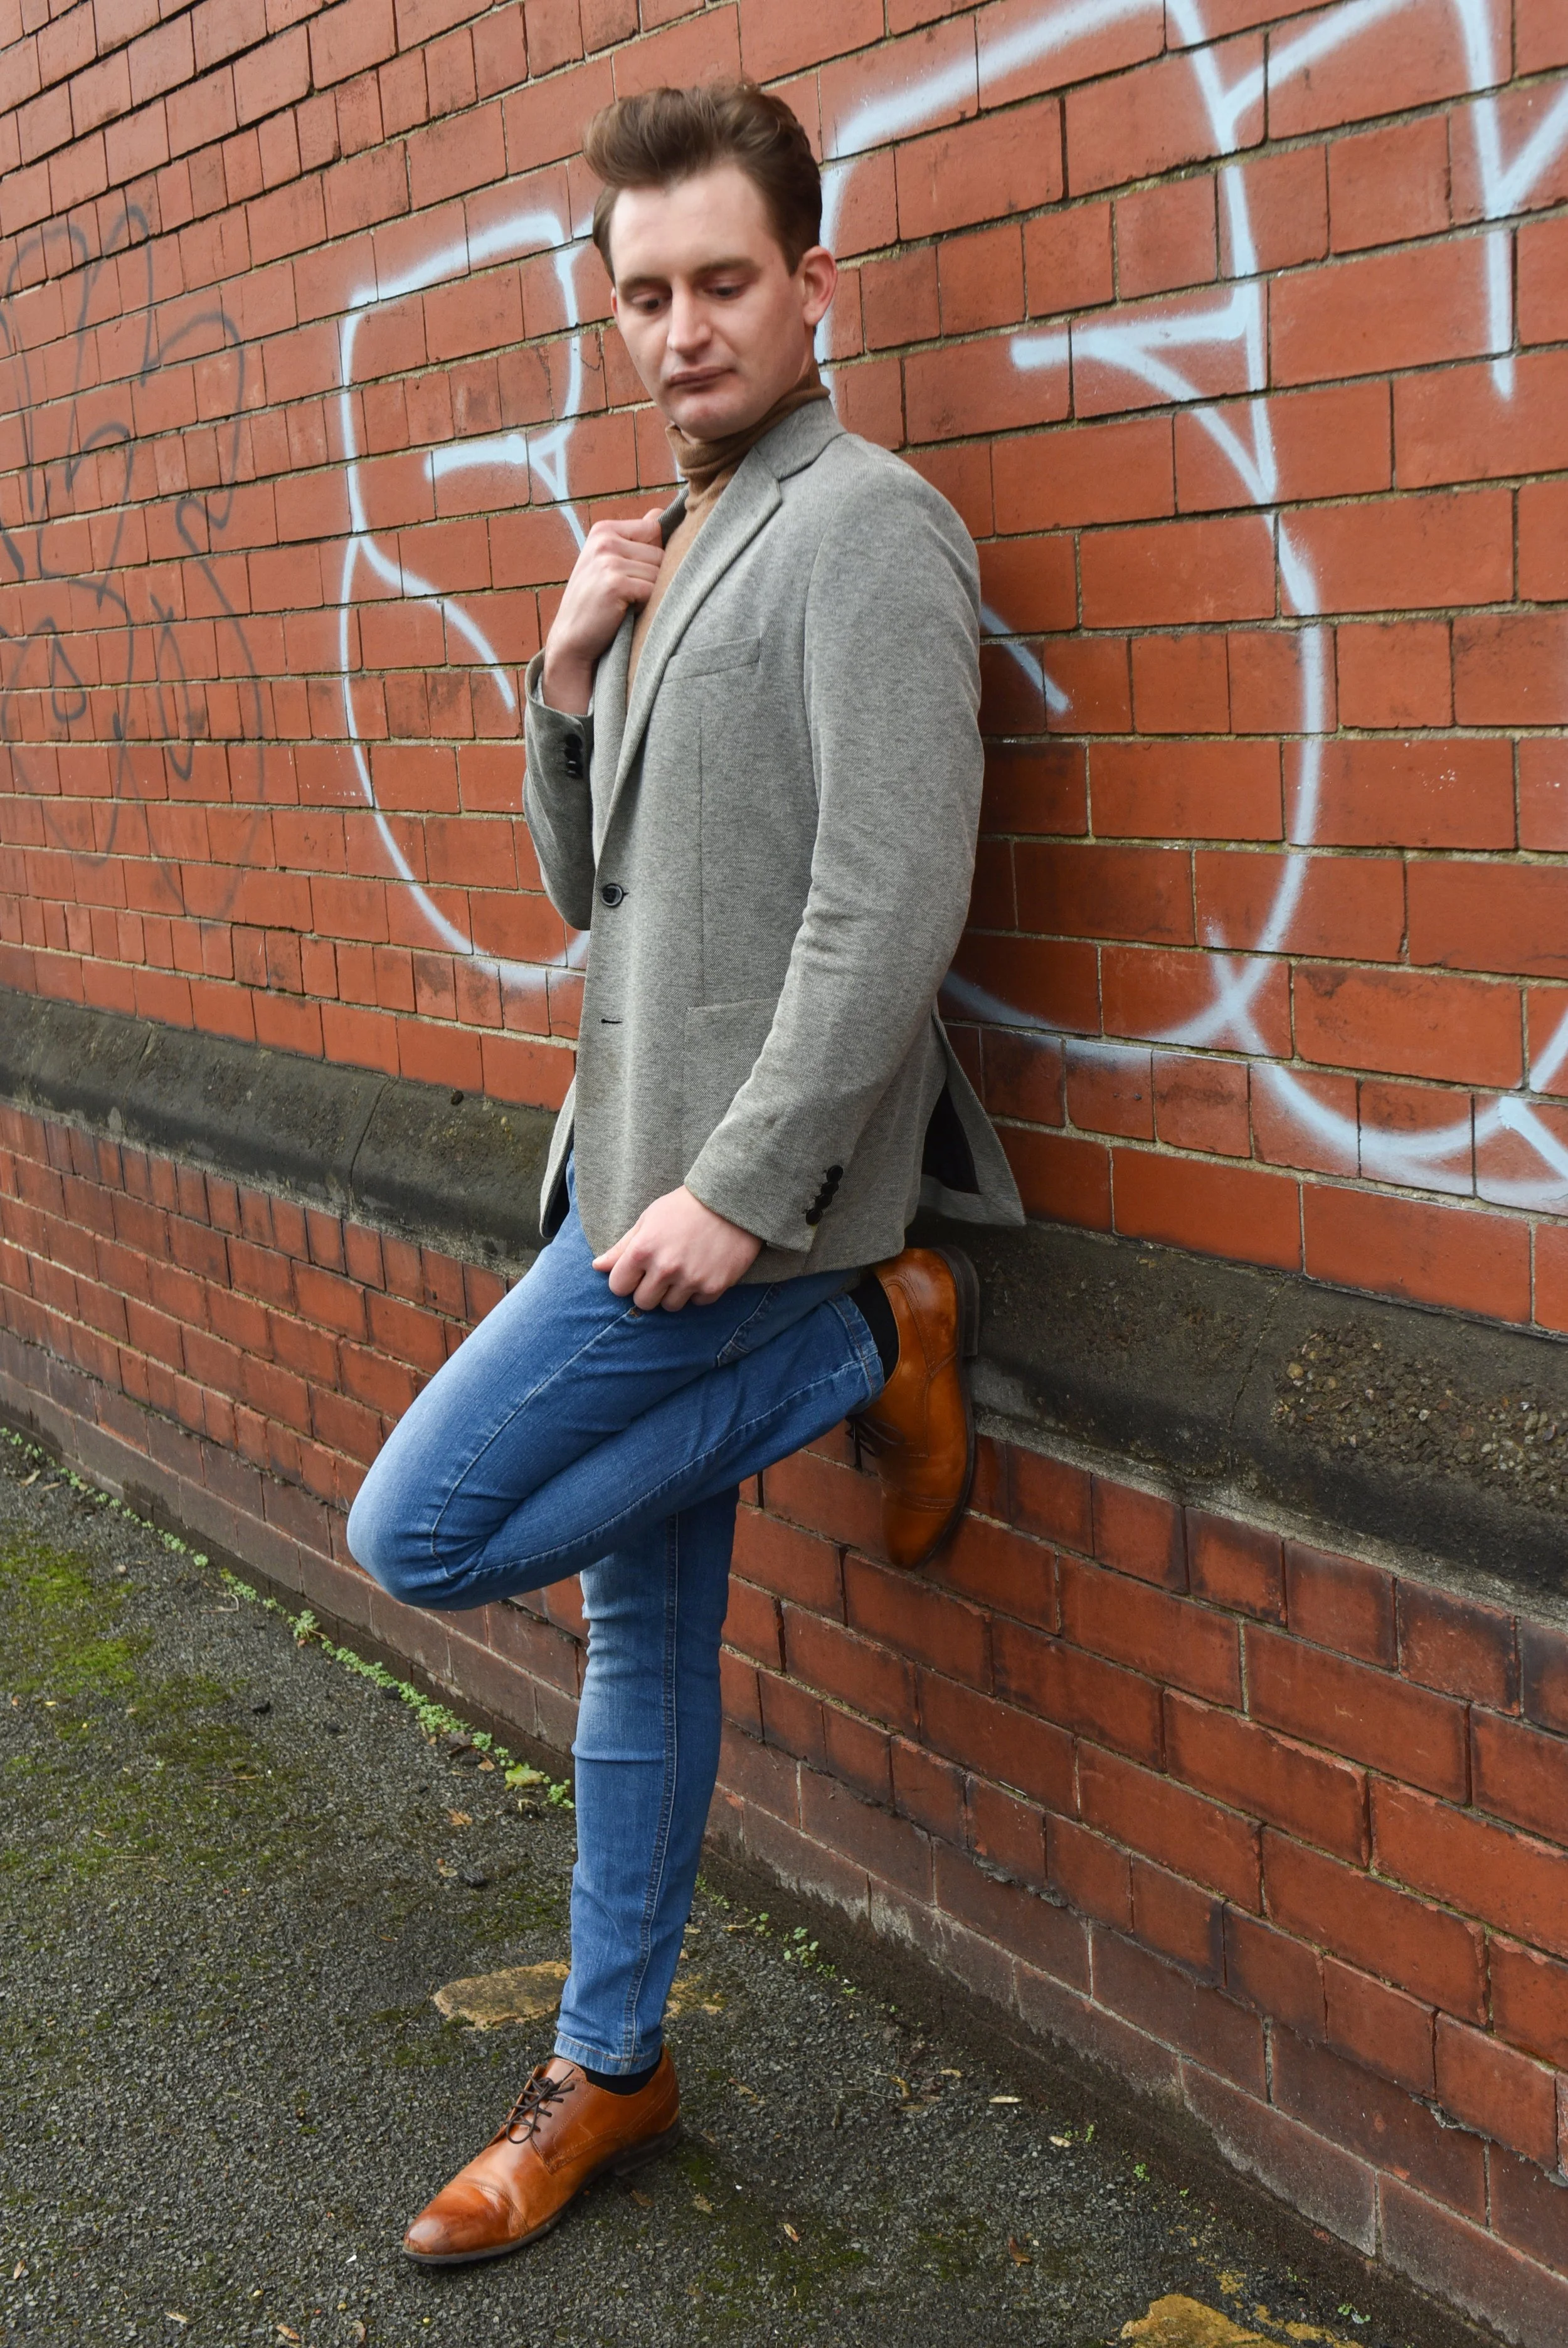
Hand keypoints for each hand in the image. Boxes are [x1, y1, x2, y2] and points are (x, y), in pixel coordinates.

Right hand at [541, 509, 664, 712]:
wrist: (571, 640)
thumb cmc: (596, 603)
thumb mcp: (609, 564)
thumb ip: (635, 539)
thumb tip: (659, 514)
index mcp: (604, 530)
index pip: (654, 528)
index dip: (653, 555)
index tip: (634, 574)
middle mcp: (605, 540)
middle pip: (660, 552)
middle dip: (653, 577)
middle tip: (628, 595)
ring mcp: (608, 561)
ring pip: (659, 572)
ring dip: (650, 593)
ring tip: (626, 604)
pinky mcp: (615, 583)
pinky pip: (652, 591)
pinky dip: (646, 606)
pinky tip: (625, 613)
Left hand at [594, 1186, 761, 1309]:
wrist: (730, 1201)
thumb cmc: (683, 1207)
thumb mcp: (648, 1220)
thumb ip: (622, 1247)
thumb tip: (597, 1267)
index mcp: (642, 1250)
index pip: (618, 1287)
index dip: (626, 1280)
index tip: (637, 1271)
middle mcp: (665, 1268)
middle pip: (643, 1302)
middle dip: (649, 1290)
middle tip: (662, 1272)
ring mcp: (691, 1279)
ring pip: (670, 1306)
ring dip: (673, 1293)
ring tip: (684, 1270)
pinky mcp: (715, 1286)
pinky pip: (697, 1303)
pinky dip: (698, 1292)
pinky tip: (702, 1270)